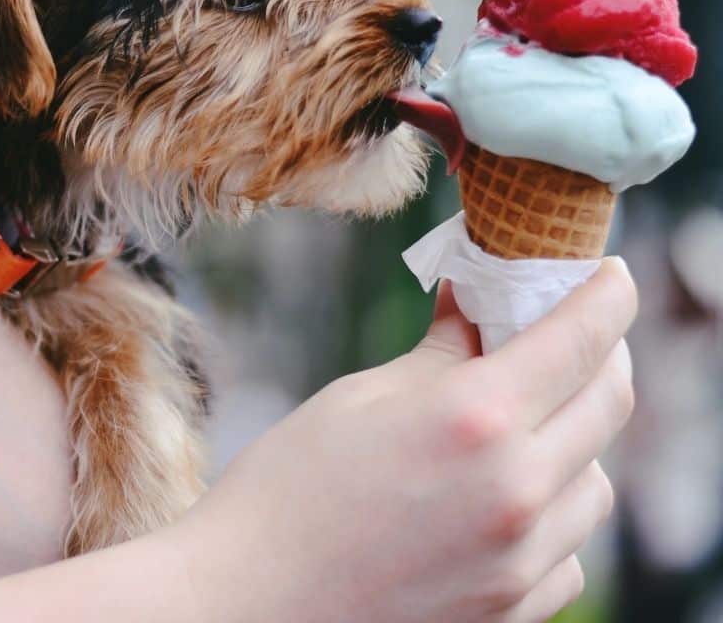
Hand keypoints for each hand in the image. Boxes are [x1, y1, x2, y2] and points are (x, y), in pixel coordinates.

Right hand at [172, 257, 635, 622]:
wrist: (249, 600)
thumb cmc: (290, 485)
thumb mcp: (363, 396)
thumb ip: (440, 351)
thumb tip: (473, 304)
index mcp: (474, 419)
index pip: (579, 339)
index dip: (607, 294)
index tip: (613, 274)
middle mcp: (515, 492)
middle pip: (609, 405)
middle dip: (604, 354)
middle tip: (577, 332)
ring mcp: (519, 562)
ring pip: (597, 480)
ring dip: (578, 435)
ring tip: (531, 417)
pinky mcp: (509, 611)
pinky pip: (567, 547)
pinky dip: (553, 507)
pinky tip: (507, 493)